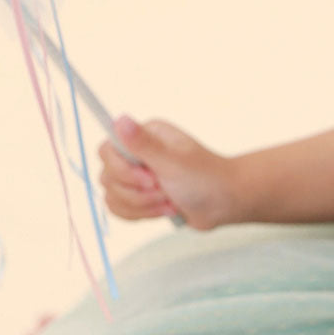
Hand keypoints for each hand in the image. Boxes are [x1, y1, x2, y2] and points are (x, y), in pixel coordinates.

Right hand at [98, 115, 239, 230]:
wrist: (226, 202)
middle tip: (166, 192)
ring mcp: (135, 176)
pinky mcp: (139, 196)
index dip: (124, 171)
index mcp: (144, 135)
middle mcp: (135, 153)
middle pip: (108, 178)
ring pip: (113, 196)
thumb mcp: (175, 161)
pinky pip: (119, 209)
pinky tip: (165, 210)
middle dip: (139, 193)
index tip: (151, 179)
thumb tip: (121, 119)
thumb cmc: (206, 179)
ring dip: (143, 206)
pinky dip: (142, 215)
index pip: (107, 151)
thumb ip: (144, 144)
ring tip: (171, 202)